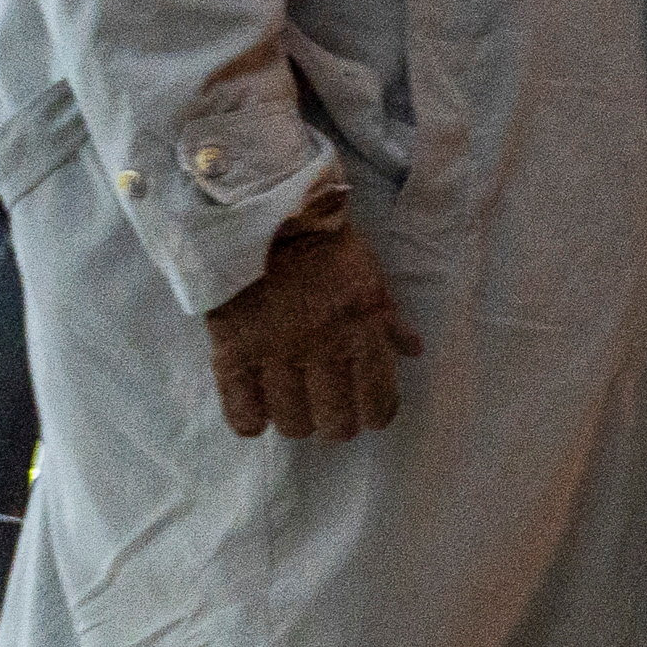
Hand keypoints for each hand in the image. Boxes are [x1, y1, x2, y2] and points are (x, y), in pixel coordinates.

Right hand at [205, 208, 422, 440]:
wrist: (266, 219)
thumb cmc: (327, 247)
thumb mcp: (372, 278)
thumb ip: (389, 320)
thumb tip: (413, 352)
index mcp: (362, 331)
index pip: (378, 398)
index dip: (377, 416)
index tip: (371, 417)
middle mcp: (322, 349)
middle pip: (335, 421)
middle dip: (339, 427)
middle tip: (333, 419)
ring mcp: (275, 353)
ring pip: (292, 421)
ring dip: (298, 424)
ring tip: (297, 413)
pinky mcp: (233, 351)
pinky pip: (242, 407)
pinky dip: (251, 421)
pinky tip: (258, 418)